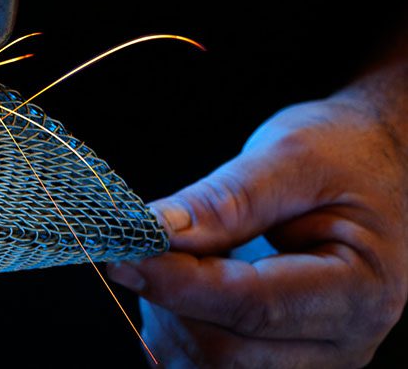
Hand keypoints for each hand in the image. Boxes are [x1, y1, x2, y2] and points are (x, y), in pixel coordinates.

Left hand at [108, 97, 407, 367]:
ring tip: (179, 259)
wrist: (372, 160)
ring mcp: (311, 358)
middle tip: (152, 245)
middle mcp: (342, 342)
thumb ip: (226, 200)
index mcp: (361, 290)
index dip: (179, 283)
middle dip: (170, 299)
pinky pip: (208, 366)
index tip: (126, 254)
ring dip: (170, 317)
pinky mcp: (281, 358)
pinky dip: (177, 329)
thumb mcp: (291, 157)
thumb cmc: (343, 152)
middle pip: (225, 353)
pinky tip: (182, 286)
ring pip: (209, 368)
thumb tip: (158, 231)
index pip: (252, 306)